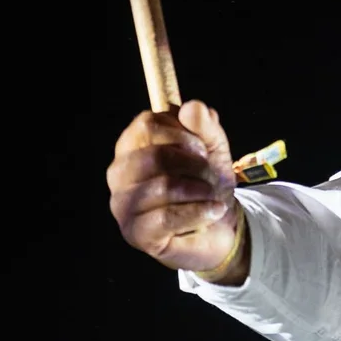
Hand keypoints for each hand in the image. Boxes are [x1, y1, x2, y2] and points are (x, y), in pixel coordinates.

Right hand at [107, 99, 240, 272]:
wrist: (220, 227)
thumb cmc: (207, 184)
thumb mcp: (213, 149)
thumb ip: (205, 126)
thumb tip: (193, 107)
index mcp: (132, 146)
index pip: (146, 125)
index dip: (183, 134)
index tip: (202, 148)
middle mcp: (119, 174)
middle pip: (155, 156)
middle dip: (196, 165)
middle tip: (212, 176)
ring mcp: (122, 205)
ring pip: (163, 186)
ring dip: (201, 190)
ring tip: (213, 195)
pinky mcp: (135, 233)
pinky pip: (167, 217)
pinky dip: (200, 212)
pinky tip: (213, 211)